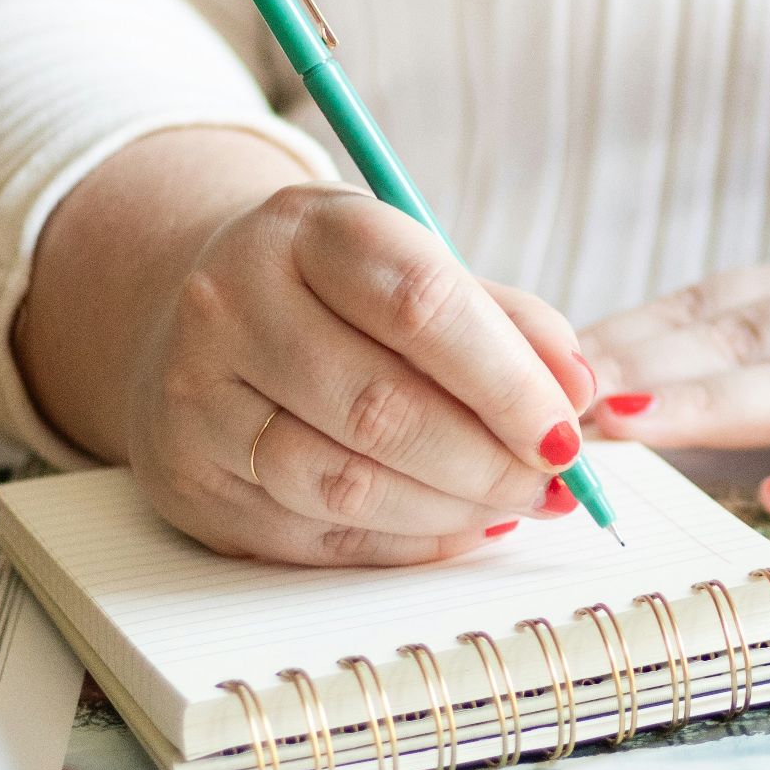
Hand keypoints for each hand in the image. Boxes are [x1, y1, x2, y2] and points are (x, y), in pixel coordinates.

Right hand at [17, 131, 594, 565]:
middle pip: (382, 408)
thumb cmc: (338, 292)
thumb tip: (576, 392)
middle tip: (553, 482)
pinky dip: (405, 541)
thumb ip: (505, 321)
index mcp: (304, 229)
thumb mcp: (416, 264)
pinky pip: (317, 536)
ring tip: (509, 503)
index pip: (419, 304)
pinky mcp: (193, 484)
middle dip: (489, 460)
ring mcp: (199, 400)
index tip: (566, 427)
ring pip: (346, 484)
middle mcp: (232, 306)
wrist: (202, 312)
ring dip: (452, 509)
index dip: (507, 379)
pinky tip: (453, 524)